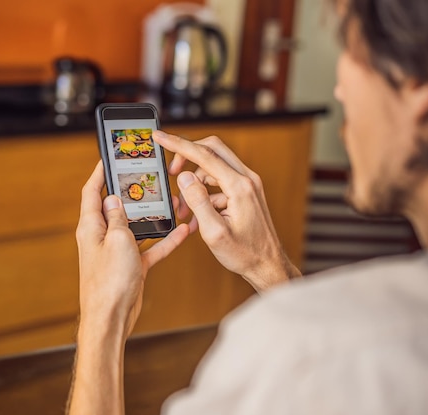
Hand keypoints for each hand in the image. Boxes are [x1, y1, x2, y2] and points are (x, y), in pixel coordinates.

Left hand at [75, 161, 189, 335]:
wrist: (111, 318)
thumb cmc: (109, 282)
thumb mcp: (117, 240)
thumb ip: (118, 217)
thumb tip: (115, 199)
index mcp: (91, 227)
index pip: (92, 191)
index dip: (100, 173)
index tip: (109, 158)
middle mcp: (102, 236)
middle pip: (116, 207)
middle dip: (132, 192)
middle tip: (147, 177)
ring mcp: (117, 251)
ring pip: (136, 226)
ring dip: (153, 215)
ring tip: (171, 201)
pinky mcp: (131, 265)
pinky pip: (150, 247)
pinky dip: (164, 239)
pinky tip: (181, 231)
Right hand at [153, 131, 301, 291]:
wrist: (267, 265)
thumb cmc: (244, 254)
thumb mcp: (214, 232)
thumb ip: (198, 201)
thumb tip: (184, 177)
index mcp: (240, 186)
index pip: (205, 155)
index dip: (178, 144)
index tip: (159, 136)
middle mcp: (247, 179)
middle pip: (212, 149)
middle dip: (188, 156)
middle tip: (171, 172)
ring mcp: (248, 184)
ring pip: (214, 166)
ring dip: (195, 181)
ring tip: (185, 210)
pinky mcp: (246, 192)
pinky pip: (220, 181)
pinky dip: (205, 193)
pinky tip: (199, 217)